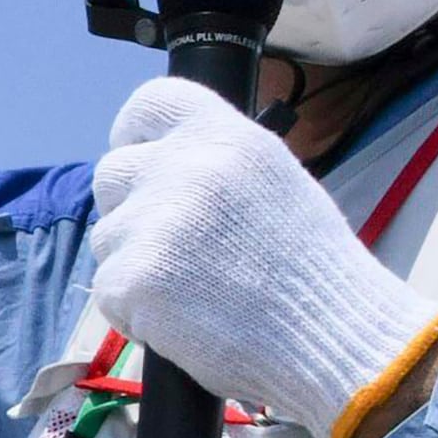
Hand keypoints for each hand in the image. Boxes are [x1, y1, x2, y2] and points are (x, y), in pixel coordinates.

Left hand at [88, 79, 437, 437]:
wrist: (330, 335)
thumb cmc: (309, 270)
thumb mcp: (274, 181)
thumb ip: (216, 163)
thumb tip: (162, 160)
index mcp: (225, 136)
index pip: (150, 103)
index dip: (134, 134)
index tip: (140, 159)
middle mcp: (184, 167)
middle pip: (111, 171)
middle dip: (128, 207)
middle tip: (170, 244)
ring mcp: (153, 222)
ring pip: (107, 236)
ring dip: (135, 263)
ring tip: (195, 289)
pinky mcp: (133, 277)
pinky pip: (107, 289)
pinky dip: (134, 311)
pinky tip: (184, 320)